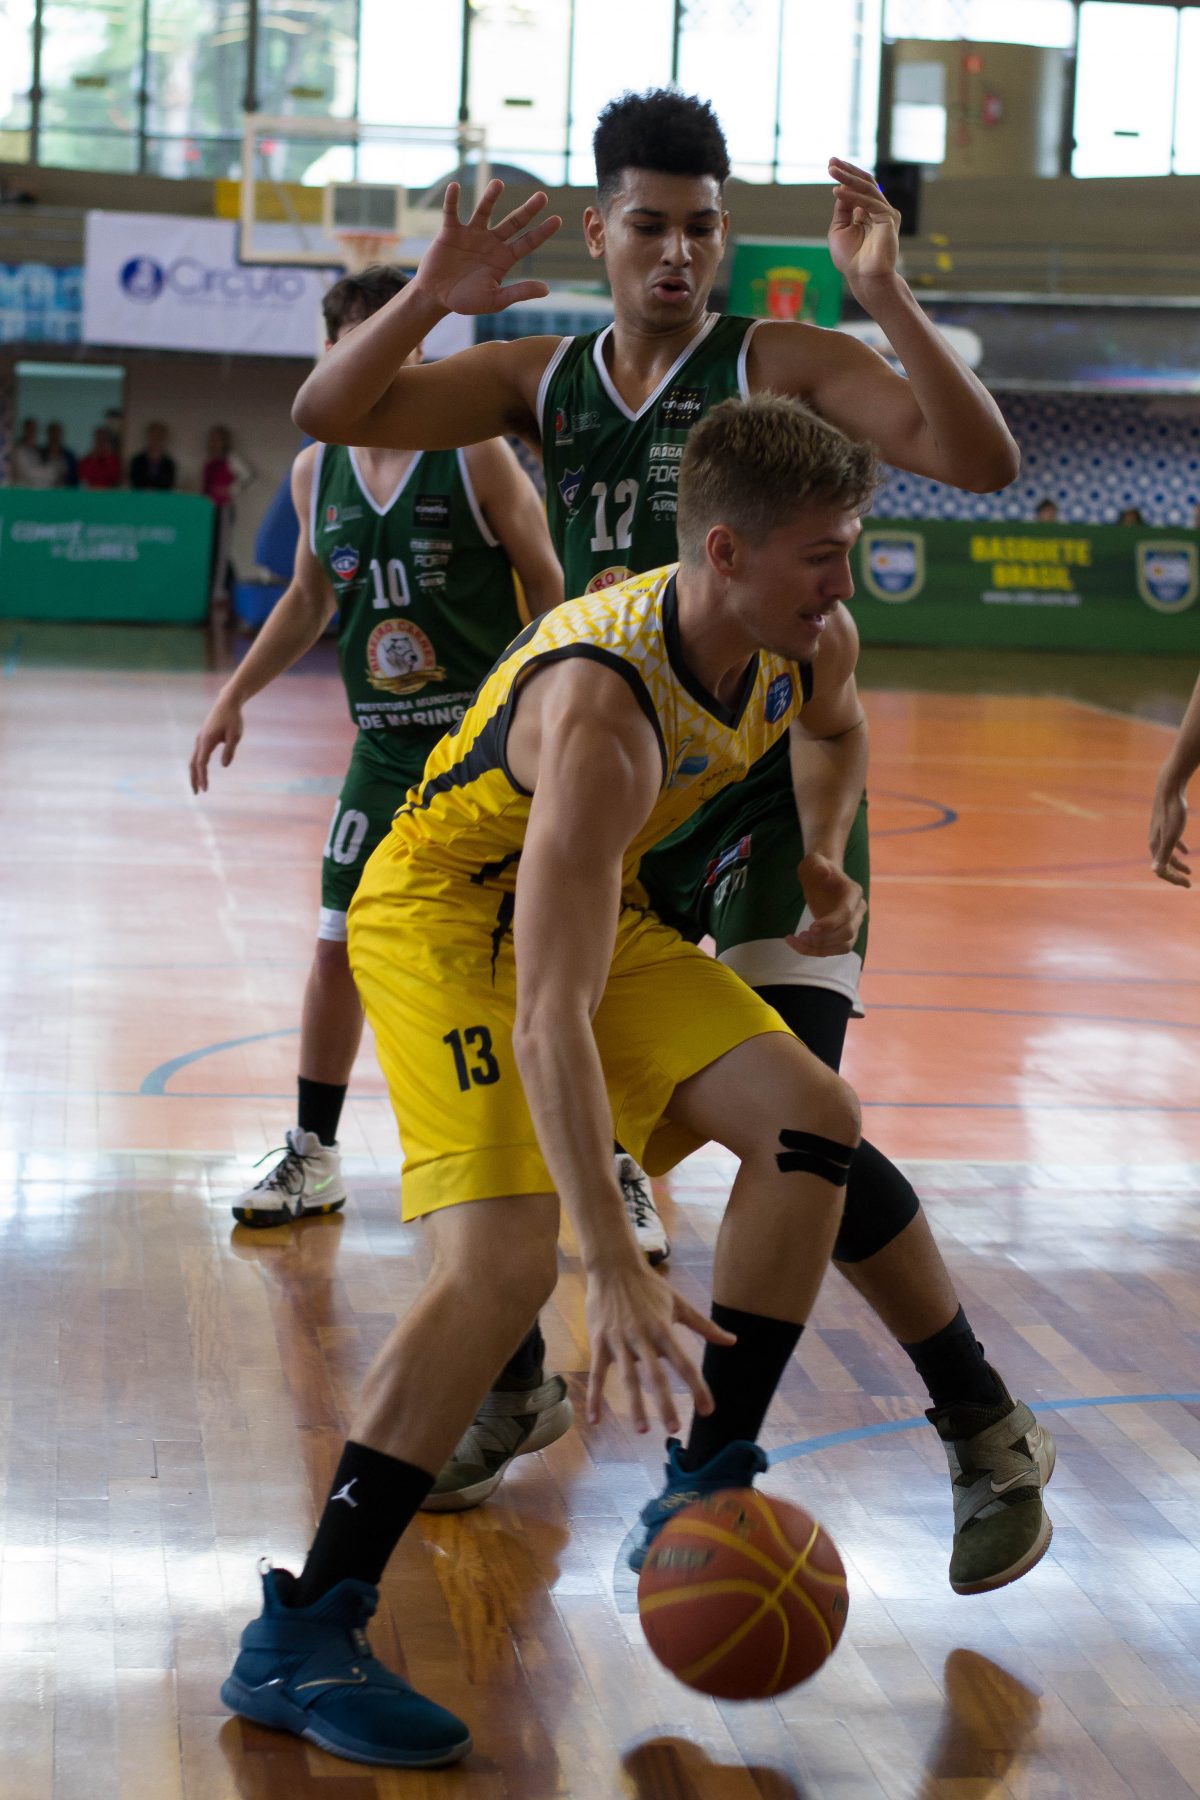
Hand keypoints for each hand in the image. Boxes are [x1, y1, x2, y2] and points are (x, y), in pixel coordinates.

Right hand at [189, 693, 243, 792]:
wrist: (227, 703)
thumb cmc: (233, 718)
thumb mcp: (236, 735)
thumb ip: (230, 750)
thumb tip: (224, 766)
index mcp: (207, 740)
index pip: (202, 763)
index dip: (202, 777)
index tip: (205, 789)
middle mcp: (200, 740)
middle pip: (193, 763)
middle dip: (194, 779)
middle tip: (196, 793)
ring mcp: (200, 738)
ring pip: (194, 759)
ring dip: (195, 773)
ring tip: (198, 786)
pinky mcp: (202, 737)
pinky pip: (197, 754)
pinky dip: (197, 765)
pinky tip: (201, 772)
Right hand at [412, 180, 562, 315]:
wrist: (437, 297)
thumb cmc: (467, 301)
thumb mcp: (495, 300)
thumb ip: (518, 292)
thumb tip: (546, 290)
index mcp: (503, 258)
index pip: (527, 243)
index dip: (542, 232)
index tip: (558, 219)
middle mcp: (491, 242)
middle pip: (513, 222)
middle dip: (527, 210)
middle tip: (542, 196)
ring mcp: (471, 234)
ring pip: (484, 211)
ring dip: (491, 197)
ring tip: (498, 184)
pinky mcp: (450, 231)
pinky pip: (451, 212)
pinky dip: (452, 200)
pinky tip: (455, 187)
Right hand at [584, 1258, 735, 1433]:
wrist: (614, 1266)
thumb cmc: (649, 1286)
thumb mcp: (679, 1303)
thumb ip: (705, 1326)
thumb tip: (733, 1341)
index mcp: (664, 1329)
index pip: (685, 1363)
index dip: (697, 1387)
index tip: (707, 1410)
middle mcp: (642, 1337)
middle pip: (655, 1375)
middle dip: (665, 1402)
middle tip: (674, 1428)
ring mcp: (619, 1340)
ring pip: (627, 1377)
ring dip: (634, 1405)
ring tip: (642, 1430)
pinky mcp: (600, 1341)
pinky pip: (597, 1373)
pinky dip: (594, 1397)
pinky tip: (595, 1421)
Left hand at [787, 852, 865, 955]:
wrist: (821, 875)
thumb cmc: (817, 867)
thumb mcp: (814, 861)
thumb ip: (818, 864)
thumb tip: (823, 872)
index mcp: (853, 892)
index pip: (846, 913)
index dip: (830, 923)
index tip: (810, 928)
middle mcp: (858, 910)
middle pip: (848, 933)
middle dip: (824, 939)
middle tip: (801, 936)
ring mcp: (853, 924)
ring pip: (843, 947)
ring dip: (819, 949)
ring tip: (797, 941)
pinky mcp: (842, 935)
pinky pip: (833, 949)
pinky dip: (815, 951)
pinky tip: (797, 943)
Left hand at [827, 158, 900, 284]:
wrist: (864, 278)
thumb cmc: (851, 259)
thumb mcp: (839, 229)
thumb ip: (843, 208)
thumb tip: (841, 187)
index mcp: (867, 212)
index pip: (858, 187)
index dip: (845, 174)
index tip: (831, 163)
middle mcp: (878, 210)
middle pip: (864, 183)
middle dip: (847, 170)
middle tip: (831, 161)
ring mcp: (885, 213)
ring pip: (867, 188)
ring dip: (848, 178)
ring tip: (832, 171)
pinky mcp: (889, 219)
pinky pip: (869, 203)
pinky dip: (852, 196)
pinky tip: (837, 191)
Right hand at [1150, 778, 1190, 885]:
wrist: (1169, 789)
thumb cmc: (1172, 812)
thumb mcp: (1171, 836)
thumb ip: (1164, 854)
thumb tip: (1155, 872)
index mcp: (1155, 846)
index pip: (1162, 870)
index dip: (1174, 879)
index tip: (1188, 884)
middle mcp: (1155, 842)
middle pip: (1164, 865)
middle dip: (1176, 876)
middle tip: (1189, 883)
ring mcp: (1160, 833)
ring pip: (1168, 854)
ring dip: (1178, 865)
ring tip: (1190, 871)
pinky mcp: (1166, 825)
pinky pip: (1172, 842)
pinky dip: (1179, 850)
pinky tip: (1187, 851)